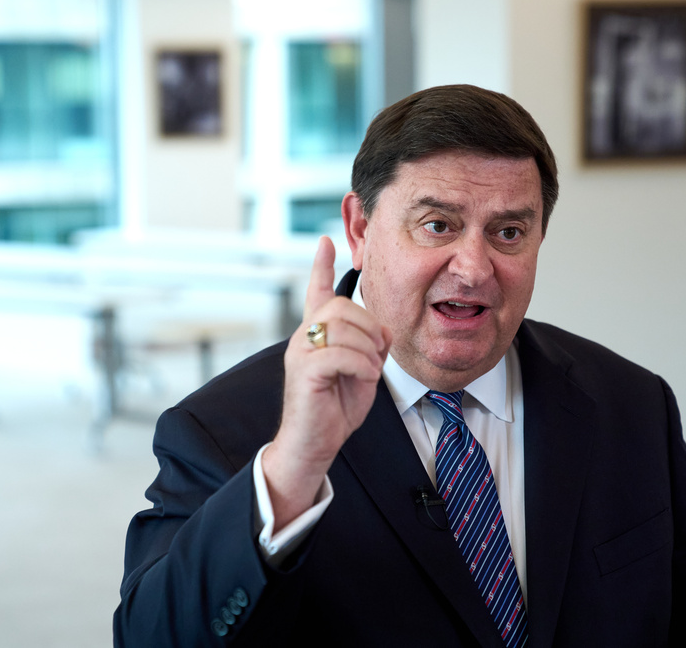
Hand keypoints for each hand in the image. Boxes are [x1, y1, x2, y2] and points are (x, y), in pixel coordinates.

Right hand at [262, 236, 390, 529]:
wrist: (313, 445)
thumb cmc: (335, 410)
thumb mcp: (361, 371)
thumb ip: (369, 346)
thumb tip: (383, 330)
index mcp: (316, 335)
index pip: (317, 293)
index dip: (321, 266)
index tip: (325, 241)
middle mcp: (304, 338)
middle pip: (341, 307)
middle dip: (370, 327)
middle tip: (377, 353)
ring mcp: (301, 353)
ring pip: (343, 328)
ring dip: (368, 349)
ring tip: (369, 370)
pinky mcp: (305, 371)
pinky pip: (340, 353)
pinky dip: (361, 365)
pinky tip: (364, 378)